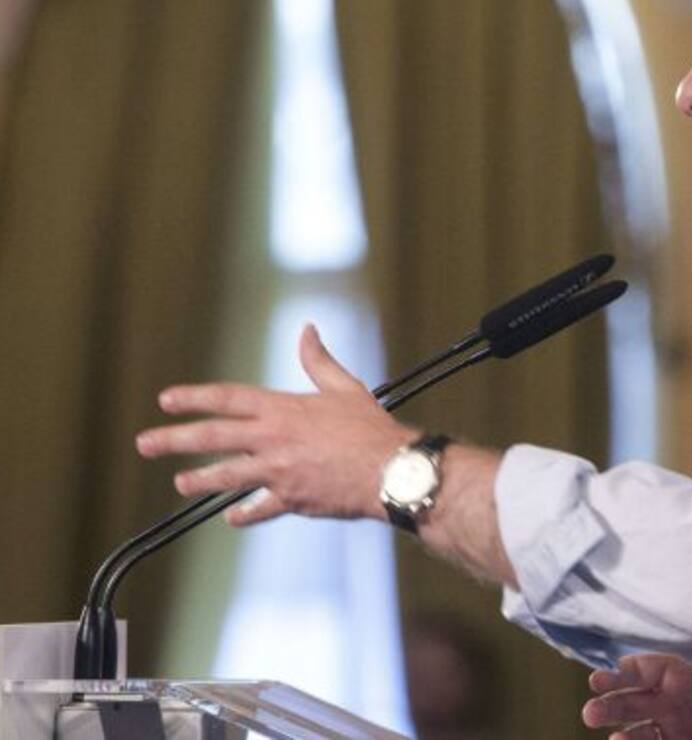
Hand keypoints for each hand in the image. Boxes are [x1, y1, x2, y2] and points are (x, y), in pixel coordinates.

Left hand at [136, 324, 418, 525]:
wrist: (390, 470)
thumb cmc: (370, 427)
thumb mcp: (344, 388)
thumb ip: (318, 360)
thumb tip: (308, 330)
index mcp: (282, 409)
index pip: (227, 399)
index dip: (193, 398)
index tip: (166, 400)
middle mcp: (273, 440)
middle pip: (212, 438)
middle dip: (174, 440)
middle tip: (145, 444)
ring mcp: (278, 473)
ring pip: (226, 476)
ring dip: (200, 480)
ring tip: (180, 484)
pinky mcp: (291, 500)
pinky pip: (259, 508)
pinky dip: (245, 514)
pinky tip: (232, 516)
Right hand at [581, 654, 691, 738]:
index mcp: (685, 676)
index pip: (647, 670)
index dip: (624, 674)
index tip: (601, 680)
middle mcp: (674, 702)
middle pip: (636, 702)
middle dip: (612, 705)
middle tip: (590, 713)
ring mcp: (676, 729)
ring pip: (640, 733)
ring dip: (625, 737)